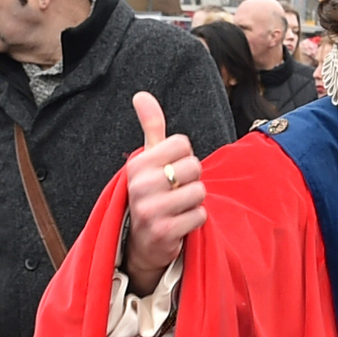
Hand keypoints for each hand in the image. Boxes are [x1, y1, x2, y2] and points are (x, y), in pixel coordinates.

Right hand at [122, 92, 204, 296]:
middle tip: (175, 192)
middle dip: (191, 180)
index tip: (170, 170)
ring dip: (194, 202)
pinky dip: (196, 220)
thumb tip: (141, 94)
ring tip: (177, 207)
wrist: (141, 242)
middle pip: (194, 167)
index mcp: (138, 164)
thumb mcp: (148, 159)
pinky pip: (200, 216)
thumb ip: (151, 127)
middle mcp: (141, 185)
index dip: (183, 157)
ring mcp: (151, 210)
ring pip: (199, 192)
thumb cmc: (151, 194)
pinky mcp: (163, 232)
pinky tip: (180, 223)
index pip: (182, 144)